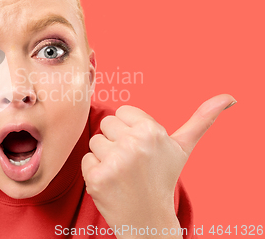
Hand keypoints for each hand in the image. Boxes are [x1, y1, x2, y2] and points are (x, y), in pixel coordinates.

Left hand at [81, 94, 236, 237]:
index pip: (121, 112)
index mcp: (151, 130)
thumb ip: (201, 120)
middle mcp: (133, 143)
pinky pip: (86, 159)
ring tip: (122, 172)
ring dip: (104, 156)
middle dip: (116, 141)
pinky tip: (111, 182)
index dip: (129, 130)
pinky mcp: (97, 177)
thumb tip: (229, 97)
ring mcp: (114, 162)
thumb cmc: (163, 177)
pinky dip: (94, 171)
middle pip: (106, 124)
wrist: (149, 217)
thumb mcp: (182, 148)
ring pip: (95, 141)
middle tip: (131, 162)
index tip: (141, 148)